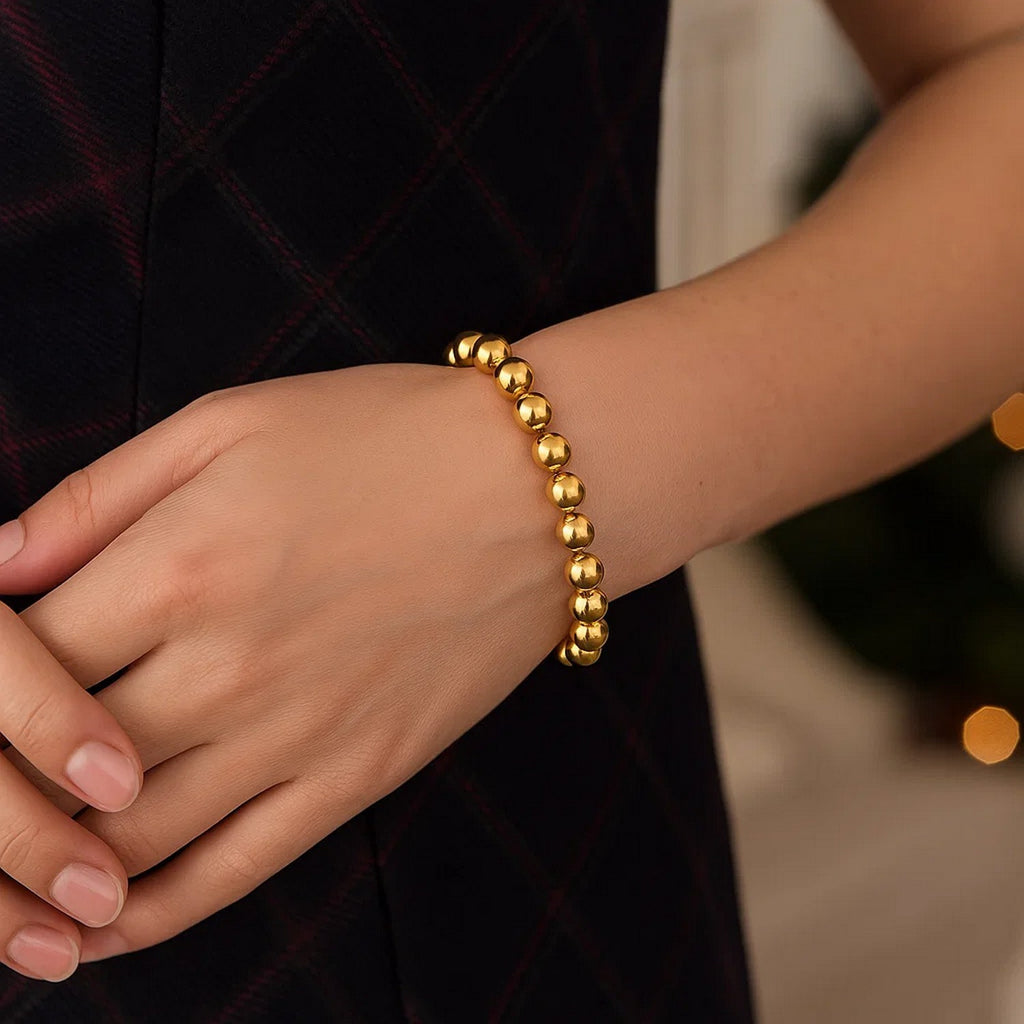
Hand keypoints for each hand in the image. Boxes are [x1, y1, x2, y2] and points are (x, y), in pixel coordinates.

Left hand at [0, 360, 571, 975]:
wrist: (535, 488)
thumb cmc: (383, 437)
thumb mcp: (230, 424)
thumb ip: (97, 496)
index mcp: (181, 564)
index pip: (13, 660)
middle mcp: (227, 667)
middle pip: (52, 767)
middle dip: (0, 782)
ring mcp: (298, 735)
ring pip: (126, 841)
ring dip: (52, 865)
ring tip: (22, 864)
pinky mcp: (357, 776)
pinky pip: (232, 874)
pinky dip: (150, 916)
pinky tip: (101, 926)